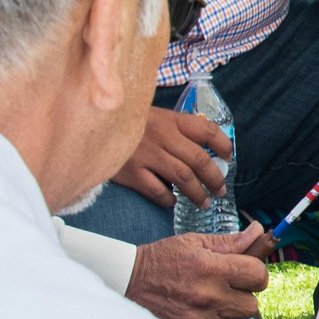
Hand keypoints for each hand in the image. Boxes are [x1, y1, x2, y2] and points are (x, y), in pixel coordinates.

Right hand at [111, 105, 231, 207]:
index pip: (207, 130)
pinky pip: (157, 191)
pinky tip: (172, 202)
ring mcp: (146, 155)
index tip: (227, 158)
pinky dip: (168, 199)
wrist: (92, 126)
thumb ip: (177, 128)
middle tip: (220, 190)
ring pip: (183, 178)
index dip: (223, 145)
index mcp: (171, 120)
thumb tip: (206, 145)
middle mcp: (162, 136)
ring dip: (197, 193)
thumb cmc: (128, 124)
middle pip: (199, 160)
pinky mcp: (130, 172)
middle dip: (214, 178)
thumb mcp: (155, 116)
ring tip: (204, 202)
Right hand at [126, 225, 270, 318]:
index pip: (259, 276)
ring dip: (225, 317)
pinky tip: (194, 318)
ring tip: (207, 304)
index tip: (244, 273)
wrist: (124, 282)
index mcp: (213, 269)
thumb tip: (258, 232)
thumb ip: (230, 241)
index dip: (255, 273)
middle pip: (251, 306)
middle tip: (225, 289)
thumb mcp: (194, 243)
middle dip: (242, 297)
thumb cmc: (161, 259)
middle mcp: (208, 297)